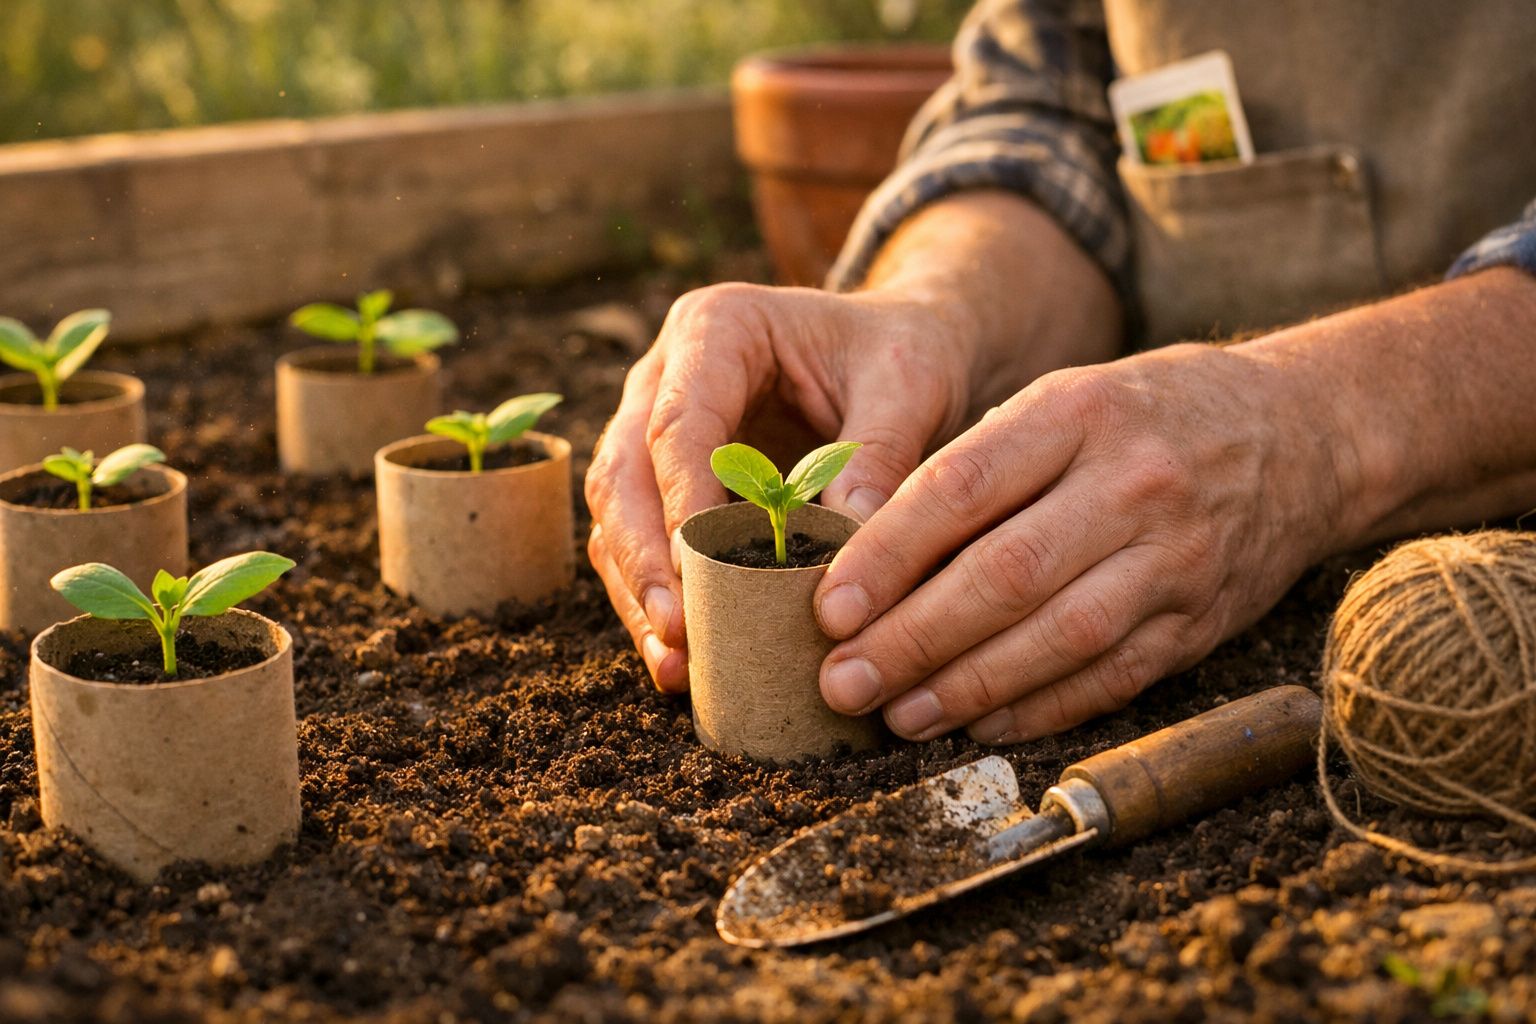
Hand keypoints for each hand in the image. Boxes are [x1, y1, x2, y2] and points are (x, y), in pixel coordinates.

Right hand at [585, 282, 975, 690]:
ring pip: (618, 518)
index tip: (696, 569)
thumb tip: (849, 541)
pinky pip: (645, 547)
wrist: (899, 357)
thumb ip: (878, 452)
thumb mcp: (908, 384)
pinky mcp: (669, 487)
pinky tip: (685, 661)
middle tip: (676, 629)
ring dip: (640, 593)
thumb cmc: (900, 355)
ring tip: (675, 665)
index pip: (679, 422)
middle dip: (643, 557)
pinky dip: (660, 601)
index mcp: (716, 329)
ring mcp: (656, 435)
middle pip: (623, 473)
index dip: (681, 498)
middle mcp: (666, 379)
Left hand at [814, 340, 1349, 742]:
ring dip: (967, 688)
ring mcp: (1177, 558)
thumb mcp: (1068, 399)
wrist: (1304, 436)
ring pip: (1057, 638)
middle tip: (842, 682)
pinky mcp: (1202, 620)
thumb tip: (874, 554)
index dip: (889, 555)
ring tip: (897, 715)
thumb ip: (982, 465)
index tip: (829, 607)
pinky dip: (1039, 709)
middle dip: (911, 639)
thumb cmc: (1151, 415)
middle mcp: (1133, 484)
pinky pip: (1111, 677)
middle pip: (1005, 575)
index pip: (964, 487)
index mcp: (1080, 412)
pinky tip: (979, 724)